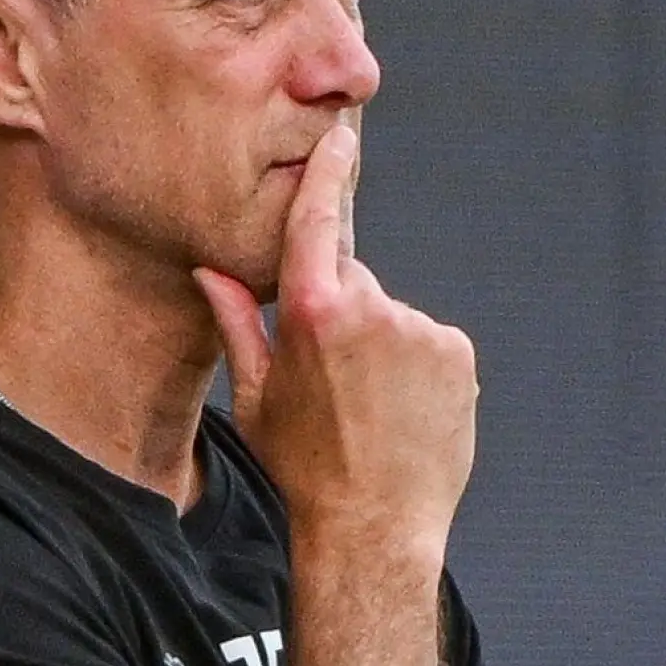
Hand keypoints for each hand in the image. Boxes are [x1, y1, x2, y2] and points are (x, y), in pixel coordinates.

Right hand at [194, 125, 478, 551]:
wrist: (374, 528)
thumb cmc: (302, 466)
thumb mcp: (253, 395)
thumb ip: (236, 321)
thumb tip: (208, 269)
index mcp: (310, 310)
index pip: (318, 218)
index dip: (327, 171)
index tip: (338, 136)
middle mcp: (371, 307)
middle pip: (352, 280)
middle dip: (340, 312)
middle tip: (333, 377)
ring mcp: (421, 329)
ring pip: (392, 315)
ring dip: (381, 345)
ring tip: (370, 406)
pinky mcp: (457, 352)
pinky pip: (429, 342)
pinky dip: (417, 366)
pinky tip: (401, 411)